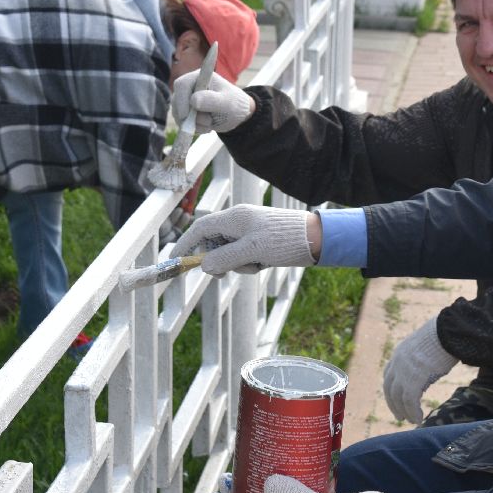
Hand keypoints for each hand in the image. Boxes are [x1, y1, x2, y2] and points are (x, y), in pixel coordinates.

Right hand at [171, 71, 254, 134]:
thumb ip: (212, 100)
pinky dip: (194, 128)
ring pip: (178, 114)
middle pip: (177, 101)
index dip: (181, 100)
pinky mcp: (186, 112)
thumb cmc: (235, 104)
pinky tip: (207, 126)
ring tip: (211, 123)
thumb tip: (193, 100)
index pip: (181, 85)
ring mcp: (186, 100)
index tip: (187, 116)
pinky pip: (183, 123)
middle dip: (189, 116)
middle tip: (208, 122)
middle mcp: (190, 87)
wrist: (237, 115)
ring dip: (194, 124)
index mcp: (199, 77)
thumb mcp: (227, 102)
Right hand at [174, 205, 315, 275]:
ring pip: (228, 251)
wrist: (317, 238)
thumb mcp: (251, 251)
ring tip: (256, 265)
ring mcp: (250, 231)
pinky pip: (243, 254)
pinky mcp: (260, 241)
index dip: (186, 243)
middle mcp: (240, 222)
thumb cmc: (284, 240)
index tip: (175, 260)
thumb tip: (204, 266)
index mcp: (234, 218)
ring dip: (237, 263)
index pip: (201, 228)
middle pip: (213, 241)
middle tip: (224, 274)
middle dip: (217, 259)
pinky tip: (264, 264)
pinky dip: (249, 263)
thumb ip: (224, 258)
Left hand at [383, 318, 458, 423]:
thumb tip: (425, 374)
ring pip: (398, 397)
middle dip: (394, 404)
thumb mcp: (426, 348)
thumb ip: (420, 362)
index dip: (392, 390)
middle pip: (389, 388)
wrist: (448, 331)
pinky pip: (410, 401)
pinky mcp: (414, 378)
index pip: (389, 376)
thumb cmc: (443, 337)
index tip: (396, 400)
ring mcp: (404, 370)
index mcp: (399, 353)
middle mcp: (397, 362)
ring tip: (411, 420)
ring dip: (404, 411)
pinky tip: (418, 418)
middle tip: (400, 416)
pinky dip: (413, 412)